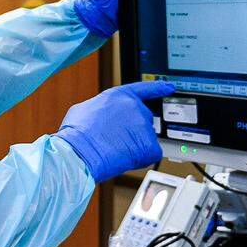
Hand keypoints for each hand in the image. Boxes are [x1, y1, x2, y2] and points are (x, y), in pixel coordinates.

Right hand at [54, 81, 174, 182]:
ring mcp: (143, 126)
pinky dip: (141, 159)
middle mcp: (135, 107)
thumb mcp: (84, 109)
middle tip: (116, 140)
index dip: (158, 88)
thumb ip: (101, 108)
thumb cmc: (77, 133)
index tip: (168, 87)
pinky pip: (150, 154)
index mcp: (120, 95)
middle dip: (134, 130)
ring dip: (135, 145)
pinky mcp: (149, 145)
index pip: (145, 89)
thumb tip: (101, 114)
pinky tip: (124, 158)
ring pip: (145, 138)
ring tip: (115, 149)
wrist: (80, 152)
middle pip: (144, 119)